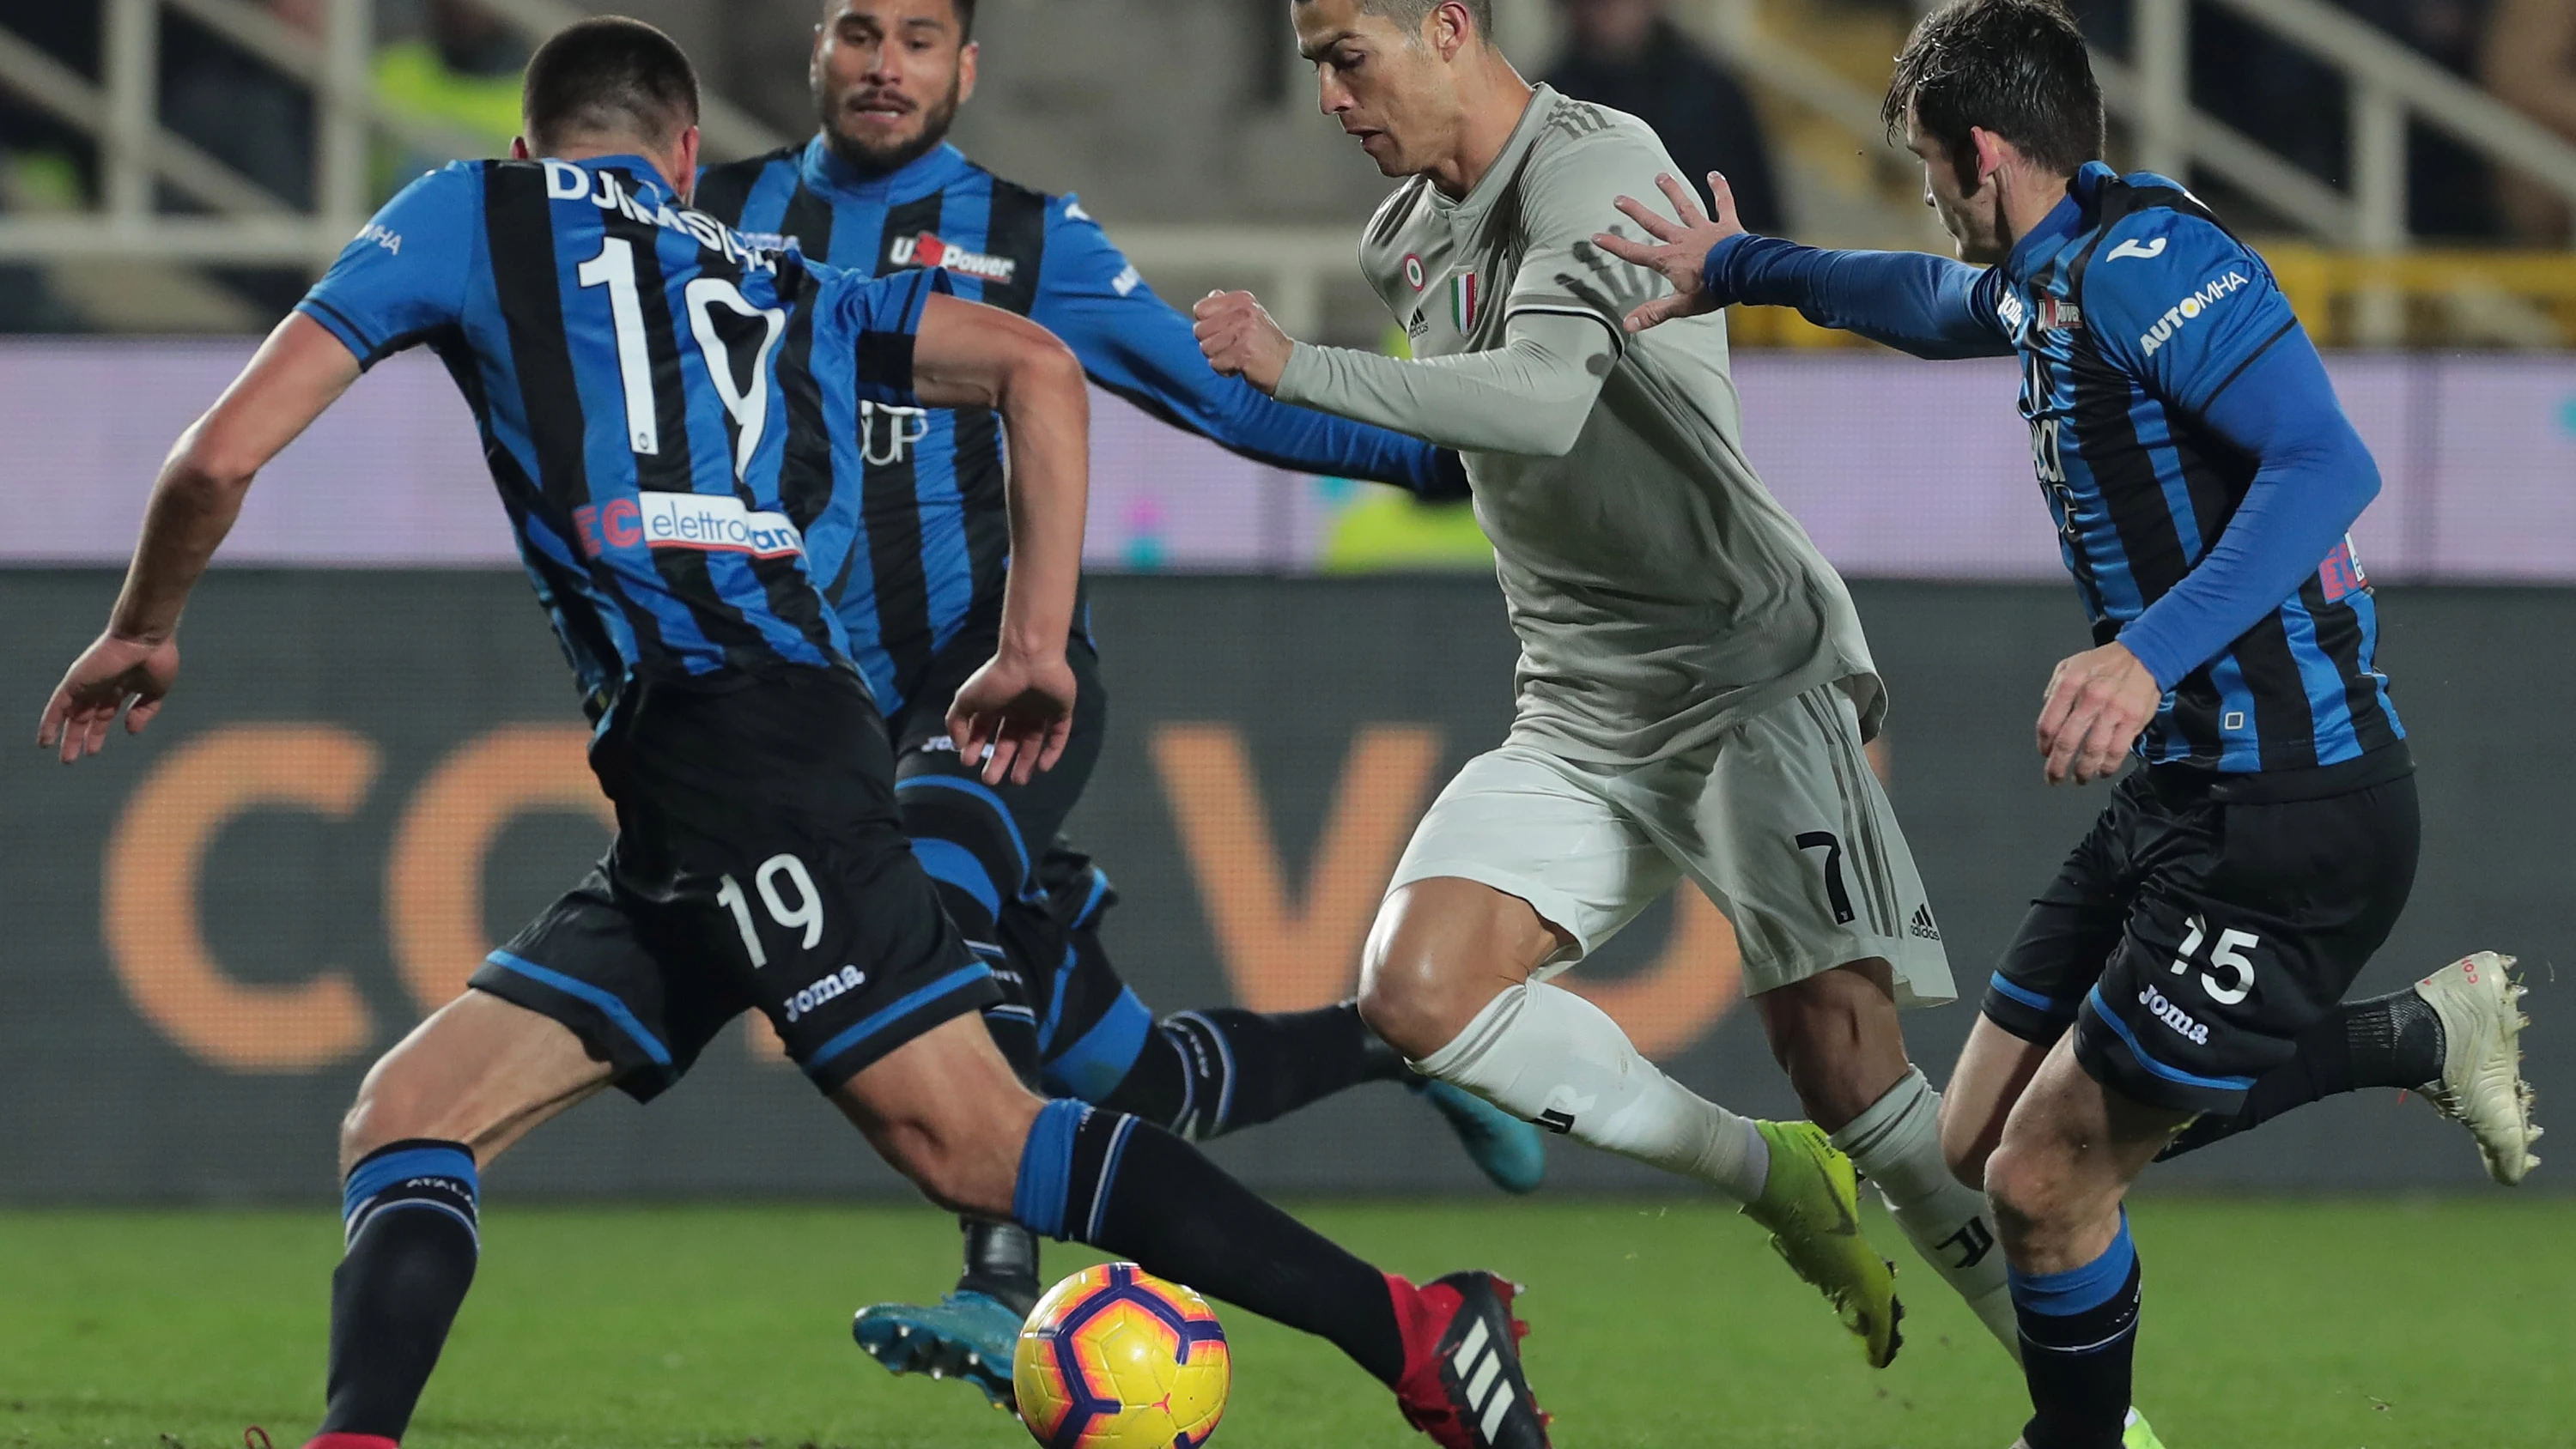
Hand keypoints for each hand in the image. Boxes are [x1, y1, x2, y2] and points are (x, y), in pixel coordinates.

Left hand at [37, 631, 179, 764]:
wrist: (146, 637)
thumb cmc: (157, 658)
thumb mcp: (156, 691)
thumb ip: (144, 711)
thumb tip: (130, 730)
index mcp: (120, 687)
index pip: (104, 714)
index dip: (98, 732)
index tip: (93, 751)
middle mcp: (100, 686)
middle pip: (85, 716)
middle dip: (79, 737)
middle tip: (71, 759)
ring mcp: (87, 684)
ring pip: (71, 714)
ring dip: (65, 735)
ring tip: (65, 757)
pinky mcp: (76, 682)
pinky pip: (58, 705)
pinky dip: (51, 722)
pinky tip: (46, 740)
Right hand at [946, 648, 1076, 785]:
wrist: (1031, 658)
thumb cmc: (998, 678)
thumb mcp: (967, 698)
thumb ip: (956, 721)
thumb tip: (958, 744)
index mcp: (996, 703)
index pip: (984, 729)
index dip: (977, 746)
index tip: (969, 763)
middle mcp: (1017, 708)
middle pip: (1009, 740)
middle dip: (999, 760)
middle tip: (992, 780)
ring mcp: (1040, 710)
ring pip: (1033, 741)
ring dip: (1025, 762)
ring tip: (1018, 780)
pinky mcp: (1061, 710)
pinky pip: (1058, 735)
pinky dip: (1052, 752)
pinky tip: (1042, 767)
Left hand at [1192, 290, 1294, 393]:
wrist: (1287, 364)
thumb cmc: (1266, 342)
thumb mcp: (1250, 314)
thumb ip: (1228, 305)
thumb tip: (1210, 297)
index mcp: (1242, 301)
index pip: (1201, 309)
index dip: (1206, 324)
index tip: (1221, 331)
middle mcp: (1242, 313)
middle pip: (1199, 330)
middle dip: (1210, 343)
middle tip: (1228, 346)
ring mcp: (1243, 333)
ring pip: (1205, 348)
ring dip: (1218, 357)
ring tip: (1235, 355)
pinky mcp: (1242, 353)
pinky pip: (1215, 364)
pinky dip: (1224, 369)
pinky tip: (1238, 365)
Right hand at [1590, 171, 1746, 333]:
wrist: (1743, 274)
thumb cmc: (1714, 290)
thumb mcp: (1681, 306)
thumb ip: (1653, 313)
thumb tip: (1628, 325)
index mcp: (1670, 259)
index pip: (1635, 252)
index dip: (1615, 245)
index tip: (1598, 236)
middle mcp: (1683, 239)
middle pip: (1654, 223)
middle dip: (1635, 211)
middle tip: (1620, 199)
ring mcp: (1704, 229)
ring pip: (1685, 206)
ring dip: (1671, 191)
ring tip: (1660, 177)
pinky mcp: (1726, 225)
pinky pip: (1723, 204)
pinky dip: (1720, 189)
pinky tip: (1714, 175)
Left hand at [2035, 643, 2161, 785]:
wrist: (2146, 654)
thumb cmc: (2105, 663)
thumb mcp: (2070, 665)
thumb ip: (2055, 691)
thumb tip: (2048, 719)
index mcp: (2071, 683)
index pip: (2049, 723)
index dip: (2044, 744)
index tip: (2044, 753)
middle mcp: (2091, 697)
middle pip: (2067, 742)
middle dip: (2057, 766)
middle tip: (2054, 778)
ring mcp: (2114, 710)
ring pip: (2093, 751)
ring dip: (2083, 771)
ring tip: (2079, 778)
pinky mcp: (2134, 720)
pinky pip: (2118, 751)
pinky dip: (2108, 766)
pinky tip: (2102, 771)